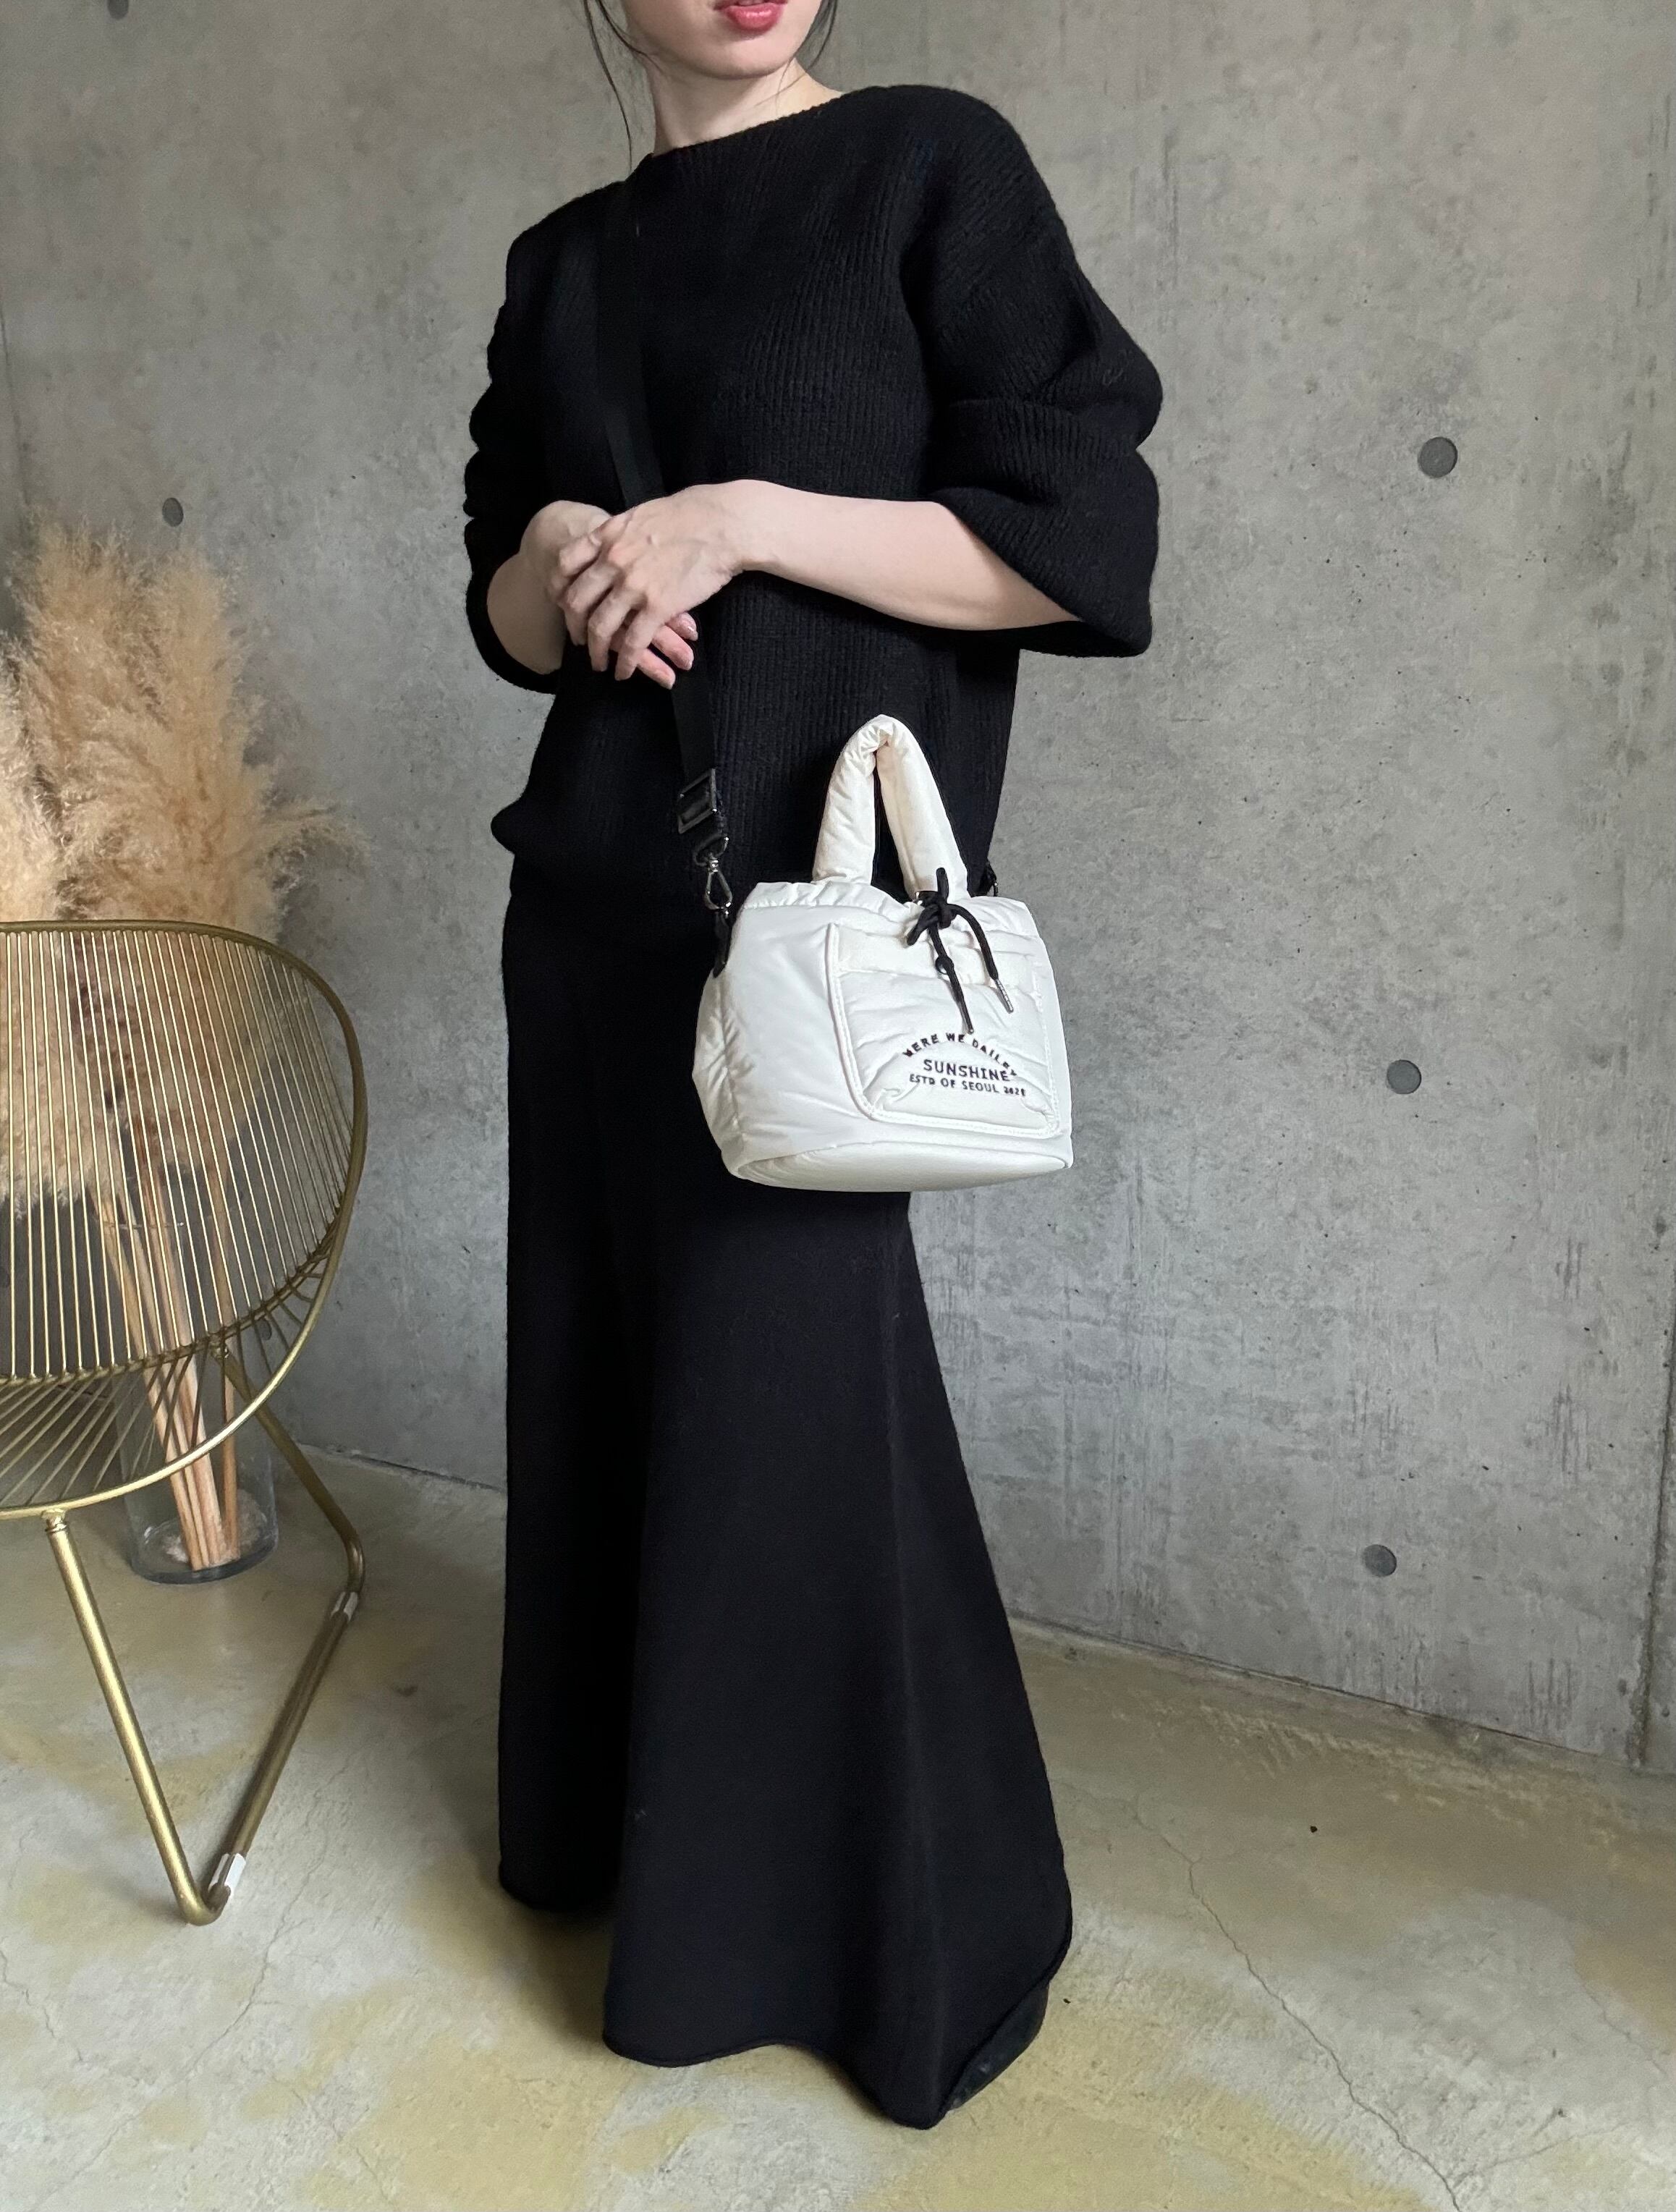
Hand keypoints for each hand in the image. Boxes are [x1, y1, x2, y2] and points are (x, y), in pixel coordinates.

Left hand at [555, 483, 758, 681]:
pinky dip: (626, 662)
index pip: (565, 563)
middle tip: (579, 641)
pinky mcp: (657, 606)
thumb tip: (616, 541)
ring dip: (596, 651)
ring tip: (599, 664)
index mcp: (608, 535)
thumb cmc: (691, 514)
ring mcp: (633, 585)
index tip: (561, 601)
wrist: (722, 524)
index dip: (558, 587)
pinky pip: (633, 642)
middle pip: (576, 601)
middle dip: (574, 627)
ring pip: (601, 627)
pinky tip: (625, 671)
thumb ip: (622, 533)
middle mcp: (613, 560)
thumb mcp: (642, 515)